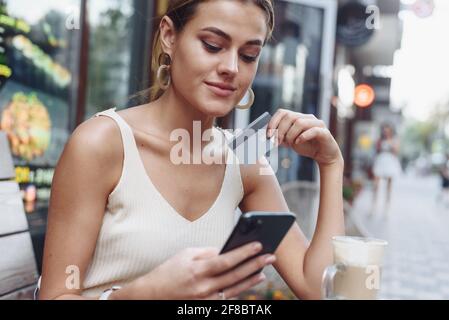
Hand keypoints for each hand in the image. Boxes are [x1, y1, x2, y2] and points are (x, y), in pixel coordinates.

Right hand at [125, 242, 274, 299]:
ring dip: (251, 279)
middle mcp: (203, 287)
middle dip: (255, 265)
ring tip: (264, 270)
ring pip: (234, 289)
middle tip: (270, 256)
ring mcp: (205, 300)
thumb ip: (206, 252)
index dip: (243, 253)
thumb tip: (225, 250)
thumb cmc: (169, 271)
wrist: (153, 295)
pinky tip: (249, 282)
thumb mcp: (185, 255)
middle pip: (235, 275)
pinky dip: (240, 290)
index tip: (258, 245)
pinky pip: (227, 298)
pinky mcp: (206, 307)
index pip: (226, 260)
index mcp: (197, 270)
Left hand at [267, 109, 342, 166]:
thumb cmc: (306, 146)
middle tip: (277, 142)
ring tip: (290, 144)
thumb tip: (266, 136)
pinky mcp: (324, 132)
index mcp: (298, 117)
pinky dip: (303, 136)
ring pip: (300, 122)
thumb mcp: (289, 142)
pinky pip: (313, 130)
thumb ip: (280, 137)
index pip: (282, 112)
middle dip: (280, 130)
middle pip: (290, 116)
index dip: (273, 122)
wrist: (324, 155)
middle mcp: (307, 117)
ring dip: (290, 134)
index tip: (268, 135)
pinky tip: (298, 142)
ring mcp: (317, 124)